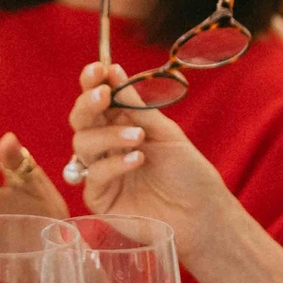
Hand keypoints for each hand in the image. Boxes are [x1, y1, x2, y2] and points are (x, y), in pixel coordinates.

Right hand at [66, 63, 235, 256]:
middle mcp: (106, 146)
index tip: (98, 69)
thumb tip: (114, 70)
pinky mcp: (100, 200)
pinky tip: (137, 160)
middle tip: (105, 96)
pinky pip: (94, 175)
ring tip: (138, 137)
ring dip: (108, 135)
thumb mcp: (165, 132)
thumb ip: (137, 106)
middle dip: (88, 103)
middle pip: (80, 119)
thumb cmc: (187, 172)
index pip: (97, 99)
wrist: (201, 214)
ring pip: (83, 143)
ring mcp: (101, 172)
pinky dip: (114, 164)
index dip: (92, 82)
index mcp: (121, 124)